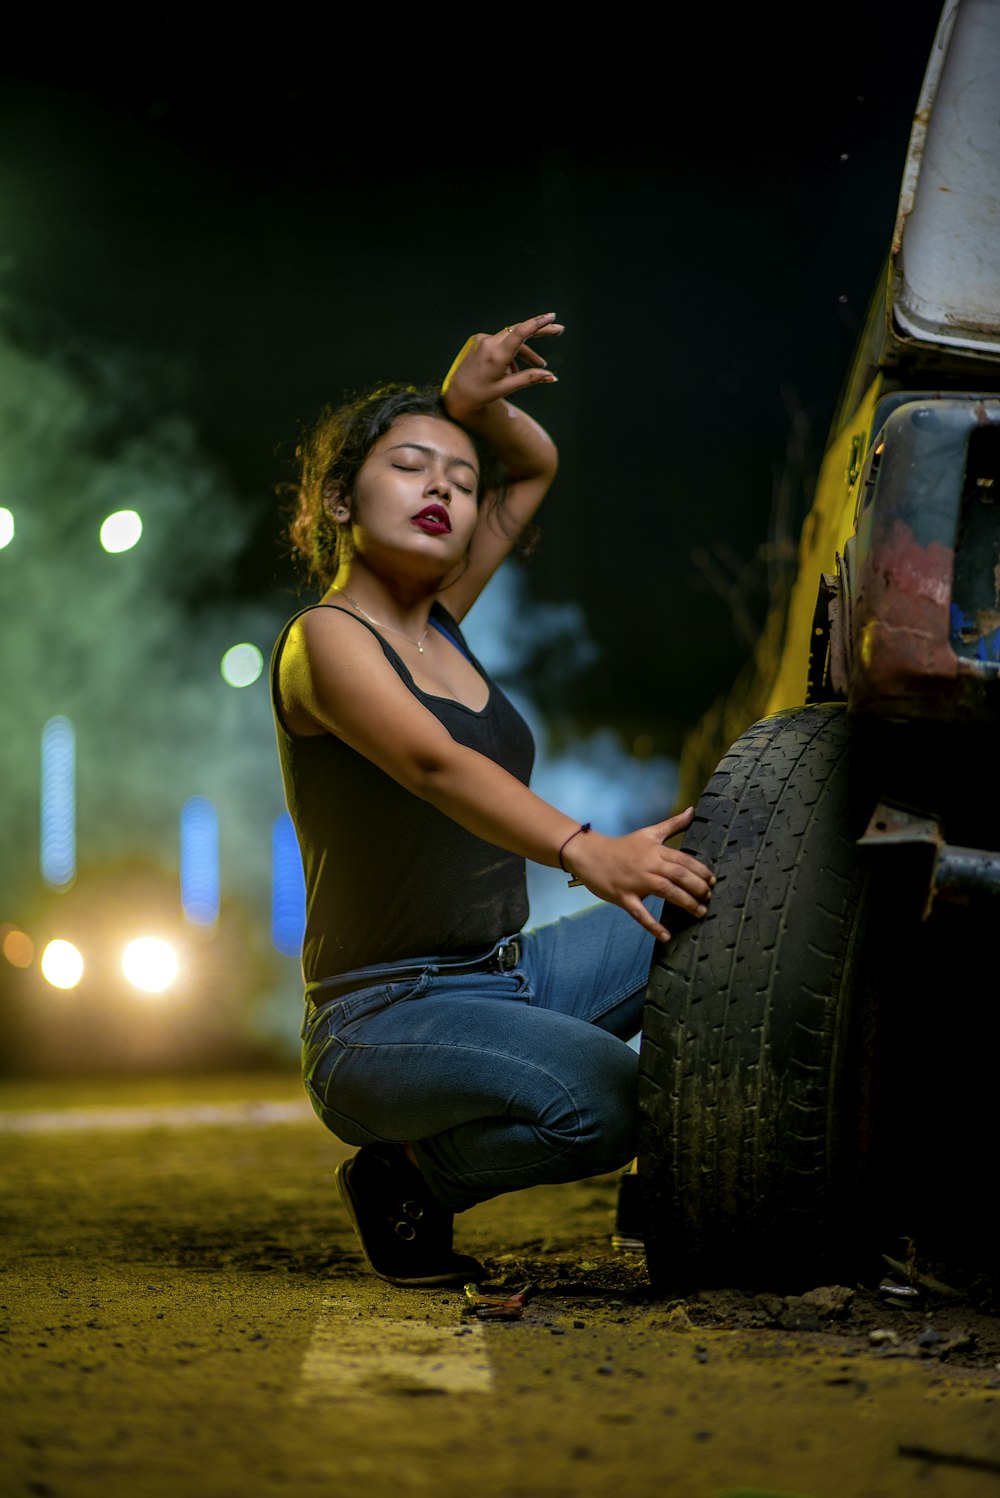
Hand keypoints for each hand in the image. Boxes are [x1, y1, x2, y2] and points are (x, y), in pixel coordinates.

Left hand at [442, 312, 563, 420]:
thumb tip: (552, 376)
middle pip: (519, 331)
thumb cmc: (480, 394)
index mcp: (496, 356)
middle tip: (559, 329)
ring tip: (540, 364)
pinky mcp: (479, 340)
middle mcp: (488, 343)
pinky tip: (514, 370)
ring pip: (511, 339)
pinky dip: (511, 354)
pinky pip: (501, 343)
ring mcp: (482, 340)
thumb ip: (530, 379)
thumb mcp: (507, 388)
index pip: (519, 333)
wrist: (456, 394)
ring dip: (526, 351)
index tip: (551, 317)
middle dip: (539, 331)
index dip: (537, 323)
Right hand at [561, 807, 715, 942]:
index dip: (701, 871)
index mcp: (656, 851)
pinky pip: (640, 913)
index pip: (684, 860)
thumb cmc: (622, 846)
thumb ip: (673, 824)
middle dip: (698, 888)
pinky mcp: (624, 897)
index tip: (713, 881)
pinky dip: (653, 926)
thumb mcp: (649, 832)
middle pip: (679, 876)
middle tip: (709, 897)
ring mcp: (636, 882)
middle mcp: (649, 865)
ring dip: (686, 903)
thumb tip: (693, 810)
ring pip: (666, 892)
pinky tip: (666, 936)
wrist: (589, 854)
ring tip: (700, 912)